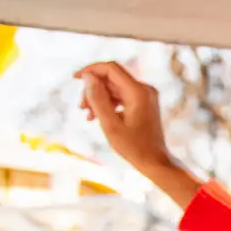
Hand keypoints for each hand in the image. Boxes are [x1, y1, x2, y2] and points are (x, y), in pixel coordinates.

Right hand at [76, 61, 173, 177]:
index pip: (111, 68)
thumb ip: (98, 99)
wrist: (155, 161)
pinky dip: (108, 103)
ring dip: (99, 97)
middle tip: (81, 107)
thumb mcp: (110, 125)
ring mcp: (145, 95)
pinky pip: (121, 96)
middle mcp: (144, 89)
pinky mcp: (143, 103)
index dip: (91, 70)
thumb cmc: (134, 147)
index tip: (75, 78)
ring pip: (115, 87)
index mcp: (138, 92)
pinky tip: (96, 116)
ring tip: (87, 115)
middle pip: (112, 78)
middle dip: (93, 89)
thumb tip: (87, 77)